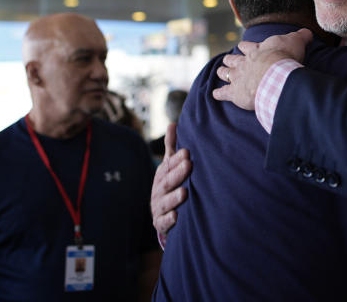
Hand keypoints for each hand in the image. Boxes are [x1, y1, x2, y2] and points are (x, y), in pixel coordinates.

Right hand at [151, 123, 190, 241]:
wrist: (164, 214)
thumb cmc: (170, 184)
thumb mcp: (169, 166)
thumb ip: (171, 147)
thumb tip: (173, 123)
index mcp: (161, 176)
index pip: (168, 166)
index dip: (176, 160)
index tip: (187, 152)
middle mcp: (158, 190)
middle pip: (167, 182)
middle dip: (177, 174)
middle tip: (188, 165)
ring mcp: (159, 207)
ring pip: (165, 202)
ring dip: (174, 198)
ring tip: (185, 193)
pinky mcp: (161, 223)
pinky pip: (163, 222)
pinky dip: (169, 220)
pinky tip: (177, 216)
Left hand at [212, 29, 312, 110]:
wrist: (275, 74)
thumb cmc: (285, 58)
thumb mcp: (296, 42)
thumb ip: (301, 37)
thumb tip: (308, 32)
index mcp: (256, 51)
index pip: (247, 46)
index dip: (245, 47)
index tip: (242, 47)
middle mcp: (244, 62)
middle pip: (233, 59)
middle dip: (230, 59)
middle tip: (227, 59)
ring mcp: (238, 77)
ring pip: (225, 73)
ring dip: (223, 72)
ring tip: (220, 72)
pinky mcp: (235, 92)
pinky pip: (223, 93)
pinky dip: (219, 94)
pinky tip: (215, 94)